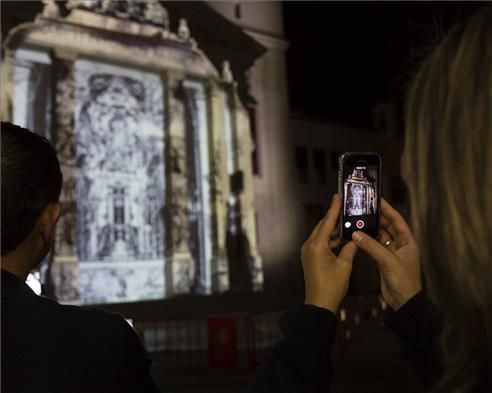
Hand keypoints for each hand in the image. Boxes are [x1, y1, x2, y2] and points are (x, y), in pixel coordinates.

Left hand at [301, 194, 357, 312]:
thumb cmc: (330, 288)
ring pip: (322, 235)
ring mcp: (308, 252)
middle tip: (345, 209)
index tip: (337, 197)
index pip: (327, 222)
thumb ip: (350, 248)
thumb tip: (356, 238)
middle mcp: (309, 246)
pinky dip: (330, 241)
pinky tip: (342, 241)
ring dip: (333, 231)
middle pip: (323, 227)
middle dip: (334, 219)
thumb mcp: (345, 265)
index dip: (334, 208)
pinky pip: (320, 244)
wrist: (319, 304)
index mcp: (316, 245)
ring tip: (347, 225)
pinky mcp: (310, 258)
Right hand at [352, 198, 421, 310]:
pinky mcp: (384, 261)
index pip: (397, 221)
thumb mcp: (388, 261)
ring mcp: (392, 253)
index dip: (388, 209)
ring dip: (370, 230)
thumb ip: (372, 246)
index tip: (378, 200)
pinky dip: (367, 242)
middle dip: (376, 218)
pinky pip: (374, 247)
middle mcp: (401, 245)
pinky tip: (358, 238)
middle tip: (364, 209)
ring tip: (358, 221)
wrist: (404, 303)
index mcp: (408, 242)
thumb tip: (357, 234)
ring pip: (380, 237)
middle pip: (388, 227)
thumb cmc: (404, 282)